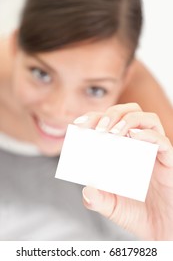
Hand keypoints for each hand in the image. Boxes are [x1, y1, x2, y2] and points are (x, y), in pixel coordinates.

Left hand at [73, 103, 172, 239]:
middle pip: (130, 112)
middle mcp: (139, 146)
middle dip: (111, 113)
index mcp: (124, 149)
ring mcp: (154, 151)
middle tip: (97, 128)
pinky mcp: (168, 161)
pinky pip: (162, 141)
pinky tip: (134, 138)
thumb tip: (87, 190)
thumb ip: (97, 199)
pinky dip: (148, 136)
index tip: (79, 125)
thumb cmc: (137, 214)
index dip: (94, 118)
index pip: (110, 122)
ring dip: (128, 119)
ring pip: (148, 119)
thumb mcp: (111, 206)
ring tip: (113, 132)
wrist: (160, 229)